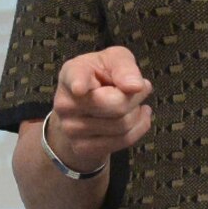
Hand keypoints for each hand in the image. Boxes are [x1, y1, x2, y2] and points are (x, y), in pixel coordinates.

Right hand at [46, 46, 152, 173]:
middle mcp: (66, 102)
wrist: (82, 107)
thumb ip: (124, 67)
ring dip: (137, 113)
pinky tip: (136, 117)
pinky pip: (123, 141)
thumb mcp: (113, 60)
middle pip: (117, 105)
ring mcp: (71, 128)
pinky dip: (138, 128)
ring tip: (132, 103)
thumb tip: (135, 86)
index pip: (75, 78)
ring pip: (122, 125)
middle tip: (140, 88)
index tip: (80, 88)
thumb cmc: (100, 76)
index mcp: (72, 73)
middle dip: (136, 97)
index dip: (78, 83)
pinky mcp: (81, 148)